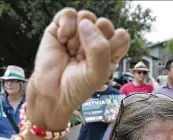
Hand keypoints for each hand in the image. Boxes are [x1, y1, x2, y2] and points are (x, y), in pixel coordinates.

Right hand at [26, 8, 129, 129]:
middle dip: (92, 41)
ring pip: (87, 17)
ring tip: (71, 52)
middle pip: (105, 24)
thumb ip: (100, 49)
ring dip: (77, 37)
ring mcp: (78, 33)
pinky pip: (69, 14)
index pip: (121, 36)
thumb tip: (86, 24)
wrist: (51, 93)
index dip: (111, 45)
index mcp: (110, 52)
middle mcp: (96, 41)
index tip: (98, 61)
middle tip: (82, 58)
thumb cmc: (76, 87)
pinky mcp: (61, 28)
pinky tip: (62, 40)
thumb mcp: (97, 74)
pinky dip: (65, 26)